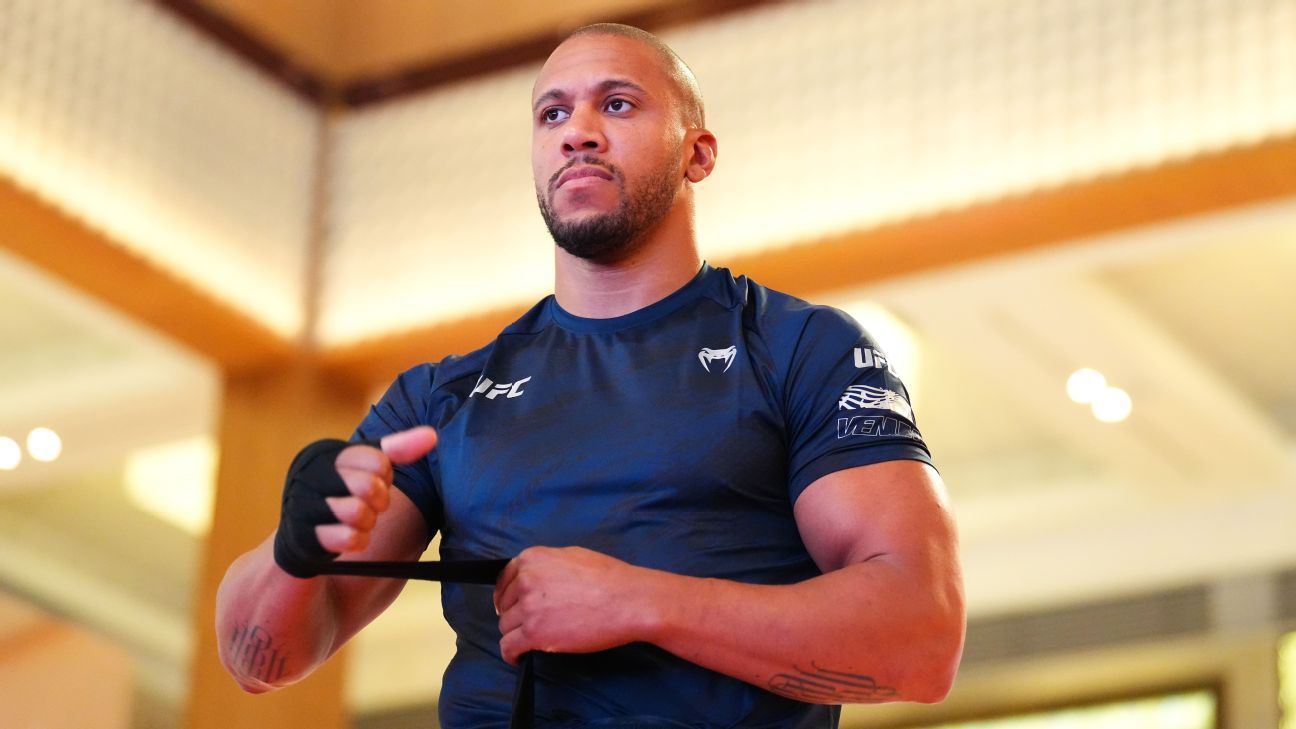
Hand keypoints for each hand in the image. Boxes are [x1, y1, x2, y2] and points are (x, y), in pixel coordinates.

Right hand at [273, 426, 436, 577]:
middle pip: (368, 486)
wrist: (304, 535)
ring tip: (358, 520)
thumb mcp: (368, 466)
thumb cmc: (343, 493)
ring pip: (357, 513)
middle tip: (369, 504)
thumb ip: (398, 448)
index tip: (374, 479)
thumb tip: (432, 435)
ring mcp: (301, 506)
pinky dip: (357, 540)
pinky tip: (349, 536)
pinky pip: (348, 539)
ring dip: (367, 522)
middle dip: (378, 500)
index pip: (378, 460)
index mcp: (325, 454)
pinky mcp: (302, 537)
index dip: (384, 476)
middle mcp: (308, 476)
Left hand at [493, 546, 655, 664]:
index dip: (507, 595)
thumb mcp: (572, 556)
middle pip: (504, 605)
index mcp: (533, 558)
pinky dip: (511, 654)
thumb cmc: (609, 578)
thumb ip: (546, 565)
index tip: (510, 605)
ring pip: (505, 627)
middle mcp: (526, 580)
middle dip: (514, 615)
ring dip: (516, 634)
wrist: (627, 600)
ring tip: (530, 641)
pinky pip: (509, 647)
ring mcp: (529, 607)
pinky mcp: (535, 633)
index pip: (504, 579)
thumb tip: (534, 578)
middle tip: (528, 624)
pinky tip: (519, 657)